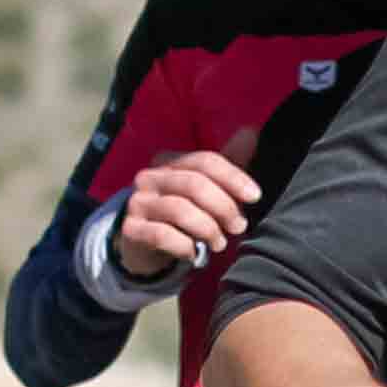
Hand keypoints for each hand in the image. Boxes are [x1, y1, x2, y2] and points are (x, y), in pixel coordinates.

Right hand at [111, 146, 263, 279]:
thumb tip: (251, 132)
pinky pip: (162, 234)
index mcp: (170, 162)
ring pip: (179, 210)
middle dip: (223, 206)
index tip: (255, 196)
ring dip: (208, 229)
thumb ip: (227, 164)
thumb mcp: (205, 186)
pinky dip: (185, 246)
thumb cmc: (183, 210)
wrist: (143, 242)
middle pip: (194, 184)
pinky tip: (195, 254)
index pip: (205, 161)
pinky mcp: (131, 229)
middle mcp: (150, 177)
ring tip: (220, 243)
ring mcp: (138, 202)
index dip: (233, 177)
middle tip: (239, 226)